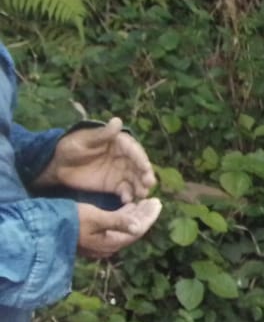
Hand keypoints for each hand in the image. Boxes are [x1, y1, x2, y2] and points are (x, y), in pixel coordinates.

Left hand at [36, 119, 156, 203]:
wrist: (57, 165)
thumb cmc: (70, 147)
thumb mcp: (84, 140)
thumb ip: (102, 134)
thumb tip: (117, 120)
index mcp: (120, 143)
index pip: (134, 151)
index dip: (141, 159)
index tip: (146, 168)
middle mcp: (125, 157)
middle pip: (139, 166)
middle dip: (145, 175)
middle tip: (149, 184)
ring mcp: (121, 172)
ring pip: (135, 179)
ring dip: (140, 187)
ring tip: (142, 195)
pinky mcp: (114, 185)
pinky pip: (125, 190)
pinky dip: (128, 195)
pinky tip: (127, 200)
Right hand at [76, 198, 162, 259]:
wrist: (46, 229)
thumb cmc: (72, 220)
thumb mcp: (96, 218)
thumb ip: (118, 222)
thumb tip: (139, 228)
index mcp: (110, 243)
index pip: (137, 230)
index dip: (149, 216)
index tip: (158, 202)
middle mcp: (108, 246)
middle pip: (133, 230)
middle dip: (145, 215)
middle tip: (154, 200)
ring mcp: (101, 243)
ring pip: (125, 228)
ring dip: (135, 215)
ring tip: (144, 201)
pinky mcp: (95, 237)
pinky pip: (115, 227)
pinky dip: (124, 216)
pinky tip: (128, 206)